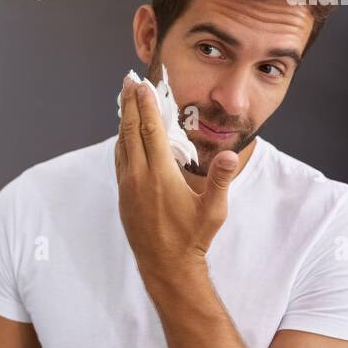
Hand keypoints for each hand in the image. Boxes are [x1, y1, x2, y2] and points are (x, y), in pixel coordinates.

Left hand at [114, 76, 237, 281]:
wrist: (166, 266)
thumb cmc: (192, 238)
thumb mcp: (213, 210)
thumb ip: (220, 179)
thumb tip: (228, 155)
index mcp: (159, 176)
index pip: (150, 131)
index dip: (146, 105)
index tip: (143, 85)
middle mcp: (138, 177)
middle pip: (130, 131)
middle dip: (129, 104)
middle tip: (128, 81)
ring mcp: (127, 187)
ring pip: (122, 145)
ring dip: (123, 120)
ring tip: (125, 101)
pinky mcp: (123, 195)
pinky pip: (120, 160)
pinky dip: (122, 141)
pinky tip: (124, 135)